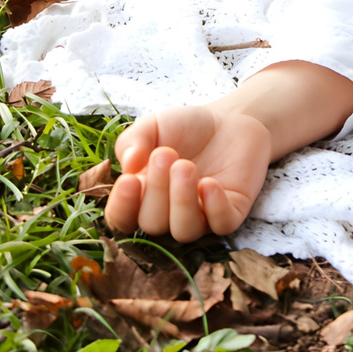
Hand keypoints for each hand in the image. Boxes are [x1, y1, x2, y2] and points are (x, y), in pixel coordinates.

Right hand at [99, 104, 269, 241]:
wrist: (229, 120)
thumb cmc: (185, 127)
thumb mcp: (152, 126)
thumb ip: (132, 141)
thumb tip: (127, 165)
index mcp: (142, 196)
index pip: (122, 219)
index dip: (122, 207)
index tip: (130, 180)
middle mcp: (168, 213)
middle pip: (152, 224)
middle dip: (157, 191)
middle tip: (165, 155)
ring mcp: (200, 217)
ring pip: (184, 231)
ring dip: (182, 201)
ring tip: (185, 166)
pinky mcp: (230, 214)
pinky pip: (221, 225)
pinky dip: (215, 207)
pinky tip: (209, 183)